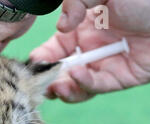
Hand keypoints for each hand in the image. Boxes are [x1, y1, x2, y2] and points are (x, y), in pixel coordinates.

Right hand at [30, 0, 149, 102]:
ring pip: (74, 86)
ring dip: (62, 89)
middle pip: (58, 72)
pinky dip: (84, 84)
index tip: (32, 64)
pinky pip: (96, 87)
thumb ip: (77, 3)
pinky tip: (78, 75)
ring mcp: (101, 66)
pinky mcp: (117, 80)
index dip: (40, 58)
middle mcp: (87, 51)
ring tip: (55, 88)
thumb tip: (61, 27)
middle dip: (46, 80)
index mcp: (78, 32)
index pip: (51, 50)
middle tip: (39, 83)